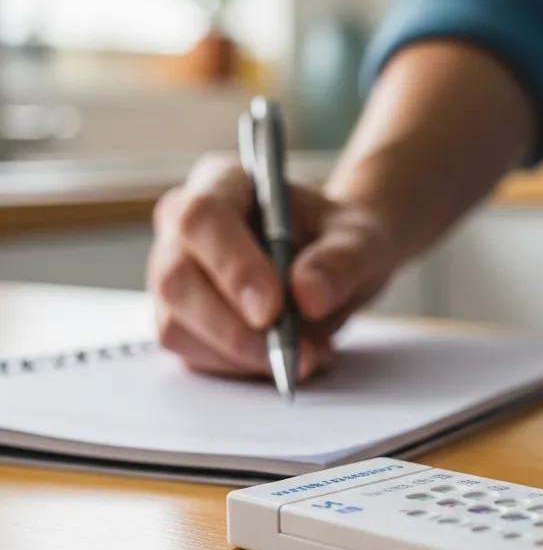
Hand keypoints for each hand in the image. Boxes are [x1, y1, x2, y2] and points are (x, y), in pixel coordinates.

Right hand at [148, 155, 397, 377]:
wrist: (338, 265)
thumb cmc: (341, 240)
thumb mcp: (361, 240)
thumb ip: (341, 260)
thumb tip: (308, 294)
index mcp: (223, 182)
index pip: (203, 217)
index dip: (232, 266)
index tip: (272, 309)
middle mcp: (183, 225)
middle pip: (175, 278)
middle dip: (232, 327)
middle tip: (293, 352)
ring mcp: (174, 274)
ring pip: (176, 325)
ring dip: (241, 355)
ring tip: (307, 355)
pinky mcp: (180, 320)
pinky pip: (192, 354)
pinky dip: (241, 368)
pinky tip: (287, 359)